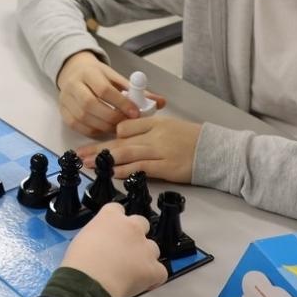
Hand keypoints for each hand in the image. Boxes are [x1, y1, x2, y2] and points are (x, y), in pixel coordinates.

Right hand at [56, 52, 165, 135]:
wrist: (73, 70)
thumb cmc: (98, 76)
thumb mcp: (117, 78)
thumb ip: (137, 91)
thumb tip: (161, 102)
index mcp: (89, 72)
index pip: (104, 89)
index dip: (121, 103)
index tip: (135, 113)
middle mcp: (73, 85)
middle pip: (90, 105)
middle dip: (112, 117)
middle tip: (127, 124)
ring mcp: (65, 99)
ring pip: (82, 117)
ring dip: (103, 126)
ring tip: (118, 128)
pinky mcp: (63, 111)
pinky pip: (76, 125)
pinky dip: (92, 130)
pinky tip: (104, 129)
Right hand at [59, 203, 165, 296]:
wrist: (90, 280)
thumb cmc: (80, 261)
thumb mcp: (83, 238)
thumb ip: (98, 236)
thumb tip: (102, 246)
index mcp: (111, 217)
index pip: (118, 210)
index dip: (116, 222)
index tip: (112, 232)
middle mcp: (132, 227)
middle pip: (142, 223)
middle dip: (136, 235)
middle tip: (124, 250)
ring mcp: (145, 247)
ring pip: (153, 248)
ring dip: (145, 257)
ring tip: (132, 271)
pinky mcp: (153, 268)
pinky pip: (160, 272)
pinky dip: (153, 278)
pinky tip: (144, 283)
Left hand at [78, 116, 201, 184]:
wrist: (216, 151)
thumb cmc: (194, 140)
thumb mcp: (171, 128)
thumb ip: (150, 131)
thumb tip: (128, 139)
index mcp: (155, 123)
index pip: (125, 127)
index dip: (110, 137)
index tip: (98, 145)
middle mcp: (154, 135)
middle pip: (120, 141)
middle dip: (98, 148)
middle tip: (80, 154)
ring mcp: (160, 150)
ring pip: (126, 153)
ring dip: (105, 160)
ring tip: (89, 165)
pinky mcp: (165, 167)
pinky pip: (140, 167)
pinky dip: (124, 170)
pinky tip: (111, 173)